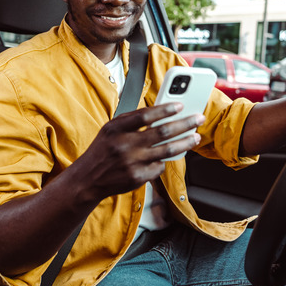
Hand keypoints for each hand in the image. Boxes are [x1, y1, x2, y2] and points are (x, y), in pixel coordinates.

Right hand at [75, 102, 204, 200]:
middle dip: (184, 124)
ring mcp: (131, 163)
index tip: (180, 105)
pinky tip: (166, 157)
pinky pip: (159, 167)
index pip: (145, 115)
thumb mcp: (110, 130)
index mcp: (116, 129)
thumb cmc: (103, 150)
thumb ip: (131, 120)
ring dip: (185, 143)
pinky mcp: (137, 178)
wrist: (87, 179)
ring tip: (196, 137)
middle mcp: (124, 145)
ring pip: (166, 151)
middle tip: (198, 119)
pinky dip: (164, 161)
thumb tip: (159, 112)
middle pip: (161, 132)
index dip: (164, 110)